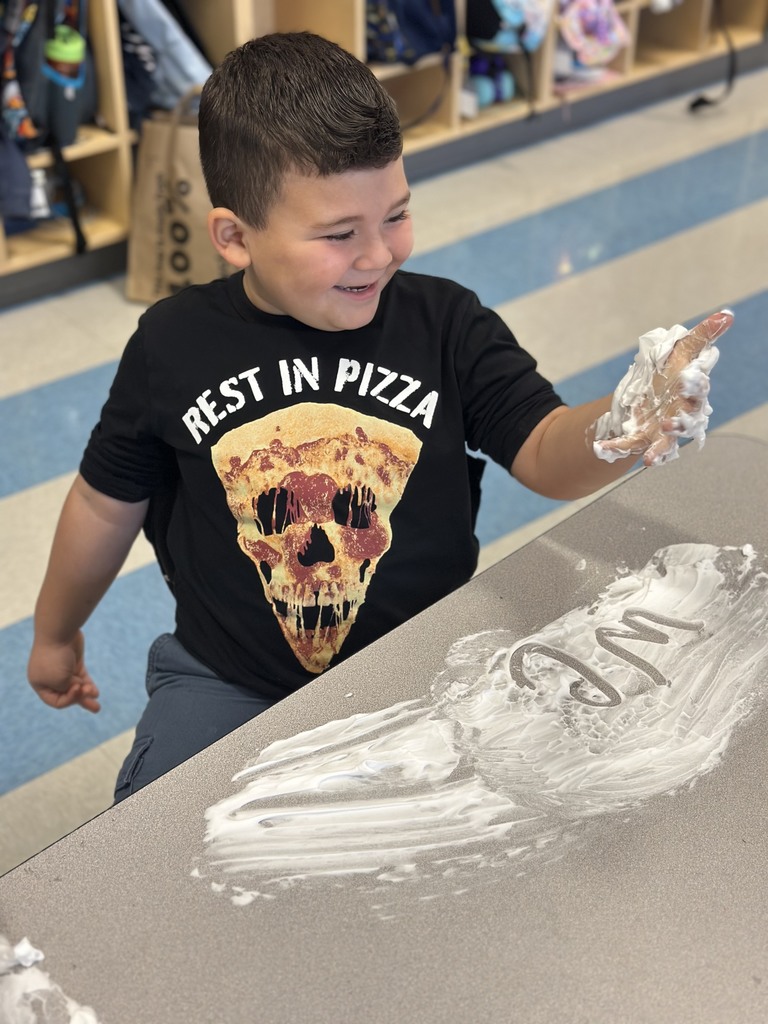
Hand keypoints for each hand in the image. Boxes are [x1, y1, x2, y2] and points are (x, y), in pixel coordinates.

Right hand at [27, 631, 100, 712]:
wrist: (60, 631)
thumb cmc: (56, 657)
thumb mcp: (60, 680)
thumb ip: (68, 690)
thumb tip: (78, 690)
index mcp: (40, 684)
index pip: (56, 701)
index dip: (69, 699)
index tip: (77, 688)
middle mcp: (49, 678)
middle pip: (67, 694)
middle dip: (81, 700)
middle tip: (97, 708)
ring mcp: (62, 669)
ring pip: (76, 686)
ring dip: (87, 694)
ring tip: (98, 706)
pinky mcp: (73, 661)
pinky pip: (81, 677)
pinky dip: (88, 684)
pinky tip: (95, 692)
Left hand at [593, 310, 732, 466]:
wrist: (648, 396)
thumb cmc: (670, 374)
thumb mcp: (682, 352)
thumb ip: (702, 336)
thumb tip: (727, 314)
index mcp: (691, 394)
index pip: (698, 391)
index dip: (694, 386)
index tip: (686, 379)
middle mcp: (680, 416)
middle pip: (686, 425)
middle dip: (679, 425)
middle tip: (669, 423)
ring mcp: (661, 432)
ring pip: (664, 445)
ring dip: (658, 451)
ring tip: (648, 459)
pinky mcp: (641, 440)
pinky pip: (628, 447)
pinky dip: (615, 449)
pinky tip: (600, 448)